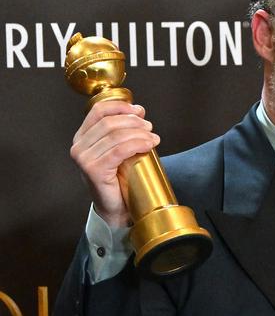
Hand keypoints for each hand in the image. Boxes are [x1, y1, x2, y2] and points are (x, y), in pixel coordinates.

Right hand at [70, 100, 159, 227]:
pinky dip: (136, 144)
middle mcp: (79, 146)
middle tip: (150, 127)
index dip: (120, 106)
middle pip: (109, 123)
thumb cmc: (119, 182)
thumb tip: (139, 111)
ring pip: (115, 136)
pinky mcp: (93, 169)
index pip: (98, 111)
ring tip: (153, 138)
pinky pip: (118, 151)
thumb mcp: (119, 152)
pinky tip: (149, 145)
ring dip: (139, 133)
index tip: (139, 110)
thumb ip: (123, 132)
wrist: (116, 210)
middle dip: (133, 122)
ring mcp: (84, 158)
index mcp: (82, 138)